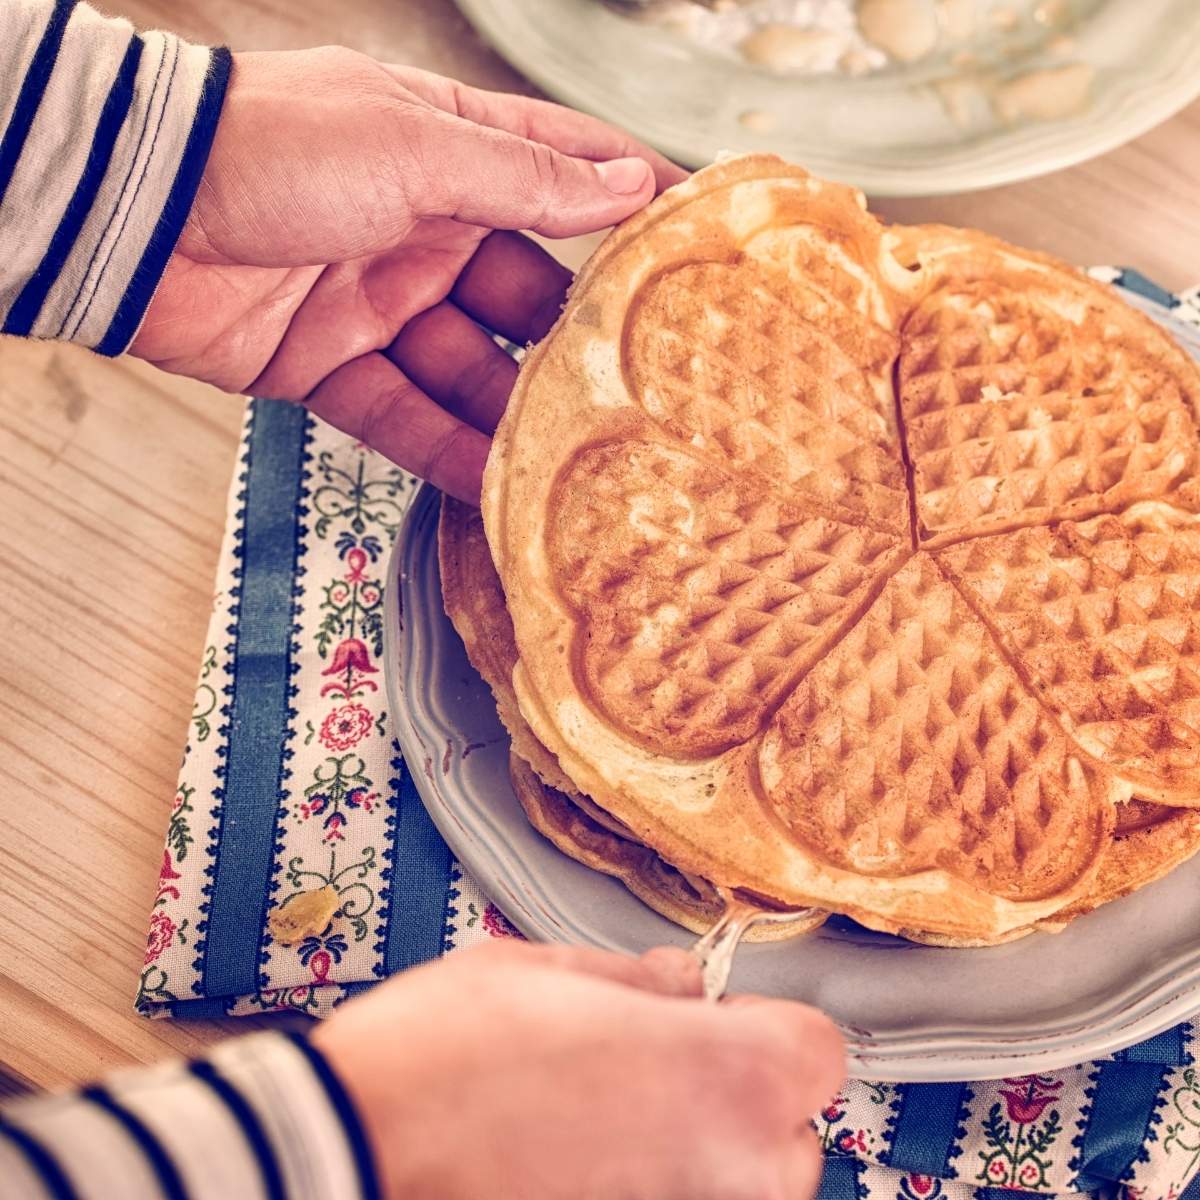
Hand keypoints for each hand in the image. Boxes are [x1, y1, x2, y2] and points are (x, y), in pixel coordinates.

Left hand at [131, 48, 684, 502]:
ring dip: (512, 417)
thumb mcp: (415, 147)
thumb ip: (526, 180)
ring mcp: (378, 301)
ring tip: (578, 463)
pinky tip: (495, 491)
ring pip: (468, 370)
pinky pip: (404, 417)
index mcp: (445, 151)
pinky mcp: (331, 365)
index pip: (558, 173)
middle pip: (522, 294)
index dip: (626, 203)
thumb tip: (631, 184)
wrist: (134, 212)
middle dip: (573, 342)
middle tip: (638, 392)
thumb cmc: (273, 147)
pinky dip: (444, 455)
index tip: (692, 242)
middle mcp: (420, 228)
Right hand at [312, 940, 843, 1199]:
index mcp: (724, 1076)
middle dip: (743, 1099)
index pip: (817, 1052)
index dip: (769, 1027)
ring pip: (739, 1190)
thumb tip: (685, 985)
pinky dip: (650, 1186)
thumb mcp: (548, 969)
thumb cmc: (445, 1054)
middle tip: (662, 1067)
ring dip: (700, 1153)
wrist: (358, 1152)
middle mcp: (727, 1173)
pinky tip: (580, 1162)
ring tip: (612, 1119)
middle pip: (791, 1139)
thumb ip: (641, 980)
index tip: (721, 1018)